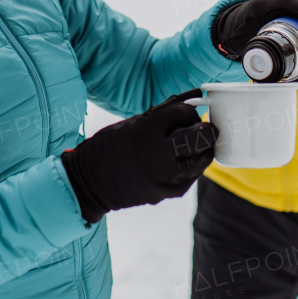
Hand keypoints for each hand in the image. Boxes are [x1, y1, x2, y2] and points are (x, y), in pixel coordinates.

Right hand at [61, 91, 216, 223]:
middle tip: (207, 128)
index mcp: (146, 130)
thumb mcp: (130, 123)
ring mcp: (164, 176)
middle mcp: (158, 153)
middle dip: (207, 130)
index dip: (189, 111)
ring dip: (204, 149)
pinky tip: (187, 161)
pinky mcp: (166, 193)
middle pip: (200, 137)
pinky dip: (193, 167)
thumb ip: (159, 116)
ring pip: (202, 159)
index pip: (184, 113)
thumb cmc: (108, 147)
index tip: (188, 113)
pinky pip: (191, 177)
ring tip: (199, 145)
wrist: (90, 183)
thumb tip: (186, 105)